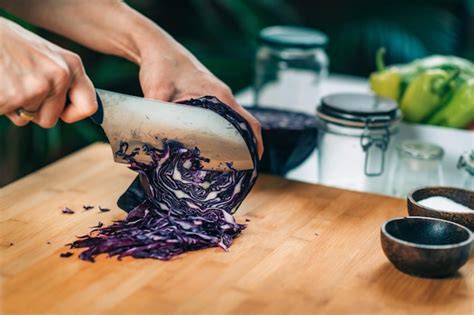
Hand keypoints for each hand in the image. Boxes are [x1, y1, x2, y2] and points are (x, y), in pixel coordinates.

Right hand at [0, 18, 96, 126]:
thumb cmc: (6, 42)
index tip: (61, 113)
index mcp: (72, 64)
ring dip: (14, 106)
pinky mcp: (16, 96)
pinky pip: (7, 114)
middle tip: (19, 86)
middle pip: (51, 119)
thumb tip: (74, 106)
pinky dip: (0, 104)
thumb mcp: (44, 54)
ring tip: (6, 79)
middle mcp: (61, 75)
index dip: (72, 115)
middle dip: (33, 112)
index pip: (89, 107)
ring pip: (27, 118)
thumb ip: (59, 77)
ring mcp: (39, 87)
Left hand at [139, 43, 263, 157]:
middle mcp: (221, 96)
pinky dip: (220, 131)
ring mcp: (214, 95)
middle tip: (239, 170)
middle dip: (245, 147)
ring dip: (233, 139)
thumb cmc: (161, 65)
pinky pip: (219, 116)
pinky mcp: (204, 95)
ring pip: (231, 121)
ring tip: (224, 163)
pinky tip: (207, 144)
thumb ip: (157, 116)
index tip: (255, 162)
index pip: (248, 123)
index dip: (255, 143)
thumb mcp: (158, 92)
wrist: (156, 47)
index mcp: (219, 96)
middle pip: (243, 125)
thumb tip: (153, 143)